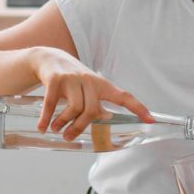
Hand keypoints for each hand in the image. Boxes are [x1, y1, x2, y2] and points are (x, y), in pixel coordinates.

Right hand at [29, 47, 152, 139]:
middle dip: (81, 127)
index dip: (138, 108)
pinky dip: (46, 118)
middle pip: (92, 110)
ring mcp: (72, 79)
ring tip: (56, 129)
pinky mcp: (55, 79)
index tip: (150, 120)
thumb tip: (104, 119)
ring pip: (74, 108)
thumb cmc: (72, 78)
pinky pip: (52, 104)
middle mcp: (89, 80)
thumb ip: (95, 102)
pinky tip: (42, 127)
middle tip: (69, 136)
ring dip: (63, 123)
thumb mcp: (87, 87)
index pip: (123, 96)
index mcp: (101, 84)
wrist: (49, 57)